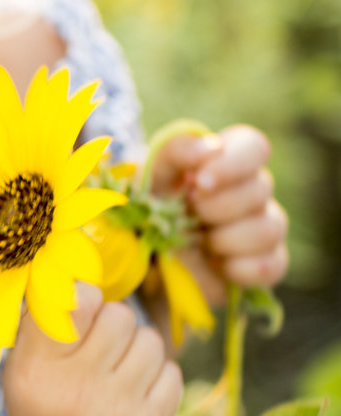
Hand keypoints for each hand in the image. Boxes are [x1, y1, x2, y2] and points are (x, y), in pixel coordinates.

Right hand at [2, 283, 182, 415]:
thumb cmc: (41, 402)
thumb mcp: (23, 360)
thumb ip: (45, 314)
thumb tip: (78, 271)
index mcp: (38, 369)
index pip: (79, 301)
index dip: (84, 299)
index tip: (80, 314)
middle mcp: (78, 392)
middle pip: (120, 316)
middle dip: (111, 325)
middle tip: (98, 348)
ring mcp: (119, 413)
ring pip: (150, 341)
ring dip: (135, 350)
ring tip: (116, 372)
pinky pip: (172, 372)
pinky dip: (155, 378)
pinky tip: (133, 393)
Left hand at [149, 127, 288, 289]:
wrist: (146, 256)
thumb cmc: (152, 204)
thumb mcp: (151, 175)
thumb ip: (175, 152)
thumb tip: (210, 148)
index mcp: (228, 160)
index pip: (254, 147)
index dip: (232, 164)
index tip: (200, 182)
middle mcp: (254, 191)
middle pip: (260, 189)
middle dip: (217, 207)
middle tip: (188, 214)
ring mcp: (264, 227)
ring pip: (269, 229)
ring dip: (226, 239)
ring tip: (200, 242)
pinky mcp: (265, 264)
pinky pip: (269, 266)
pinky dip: (239, 268)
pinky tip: (215, 264)